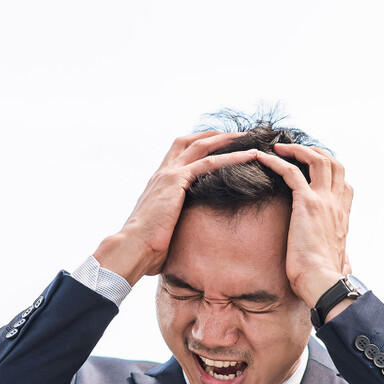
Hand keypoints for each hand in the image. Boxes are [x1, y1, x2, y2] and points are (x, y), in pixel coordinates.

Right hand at [94, 131, 261, 285]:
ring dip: (228, 141)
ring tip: (250, 139)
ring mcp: (169, 174)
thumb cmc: (146, 246)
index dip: (200, 144)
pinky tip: (249, 157)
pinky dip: (231, 157)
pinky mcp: (176, 181)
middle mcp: (163, 172)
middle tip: (240, 135)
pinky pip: (208, 163)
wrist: (132, 247)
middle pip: (190, 141)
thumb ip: (174, 220)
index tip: (220, 144)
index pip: (179, 151)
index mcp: (159, 181)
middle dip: (216, 135)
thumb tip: (184, 231)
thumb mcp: (162, 227)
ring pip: (202, 147)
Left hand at [253, 143, 354, 308]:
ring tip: (278, 148)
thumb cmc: (325, 278)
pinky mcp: (307, 203)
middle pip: (334, 163)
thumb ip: (342, 254)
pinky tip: (261, 158)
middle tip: (295, 151)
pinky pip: (290, 172)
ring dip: (297, 149)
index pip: (343, 182)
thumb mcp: (339, 260)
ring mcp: (324, 201)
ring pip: (317, 159)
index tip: (311, 167)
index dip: (329, 169)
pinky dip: (275, 161)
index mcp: (343, 215)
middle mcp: (337, 204)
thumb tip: (346, 265)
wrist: (323, 282)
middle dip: (315, 151)